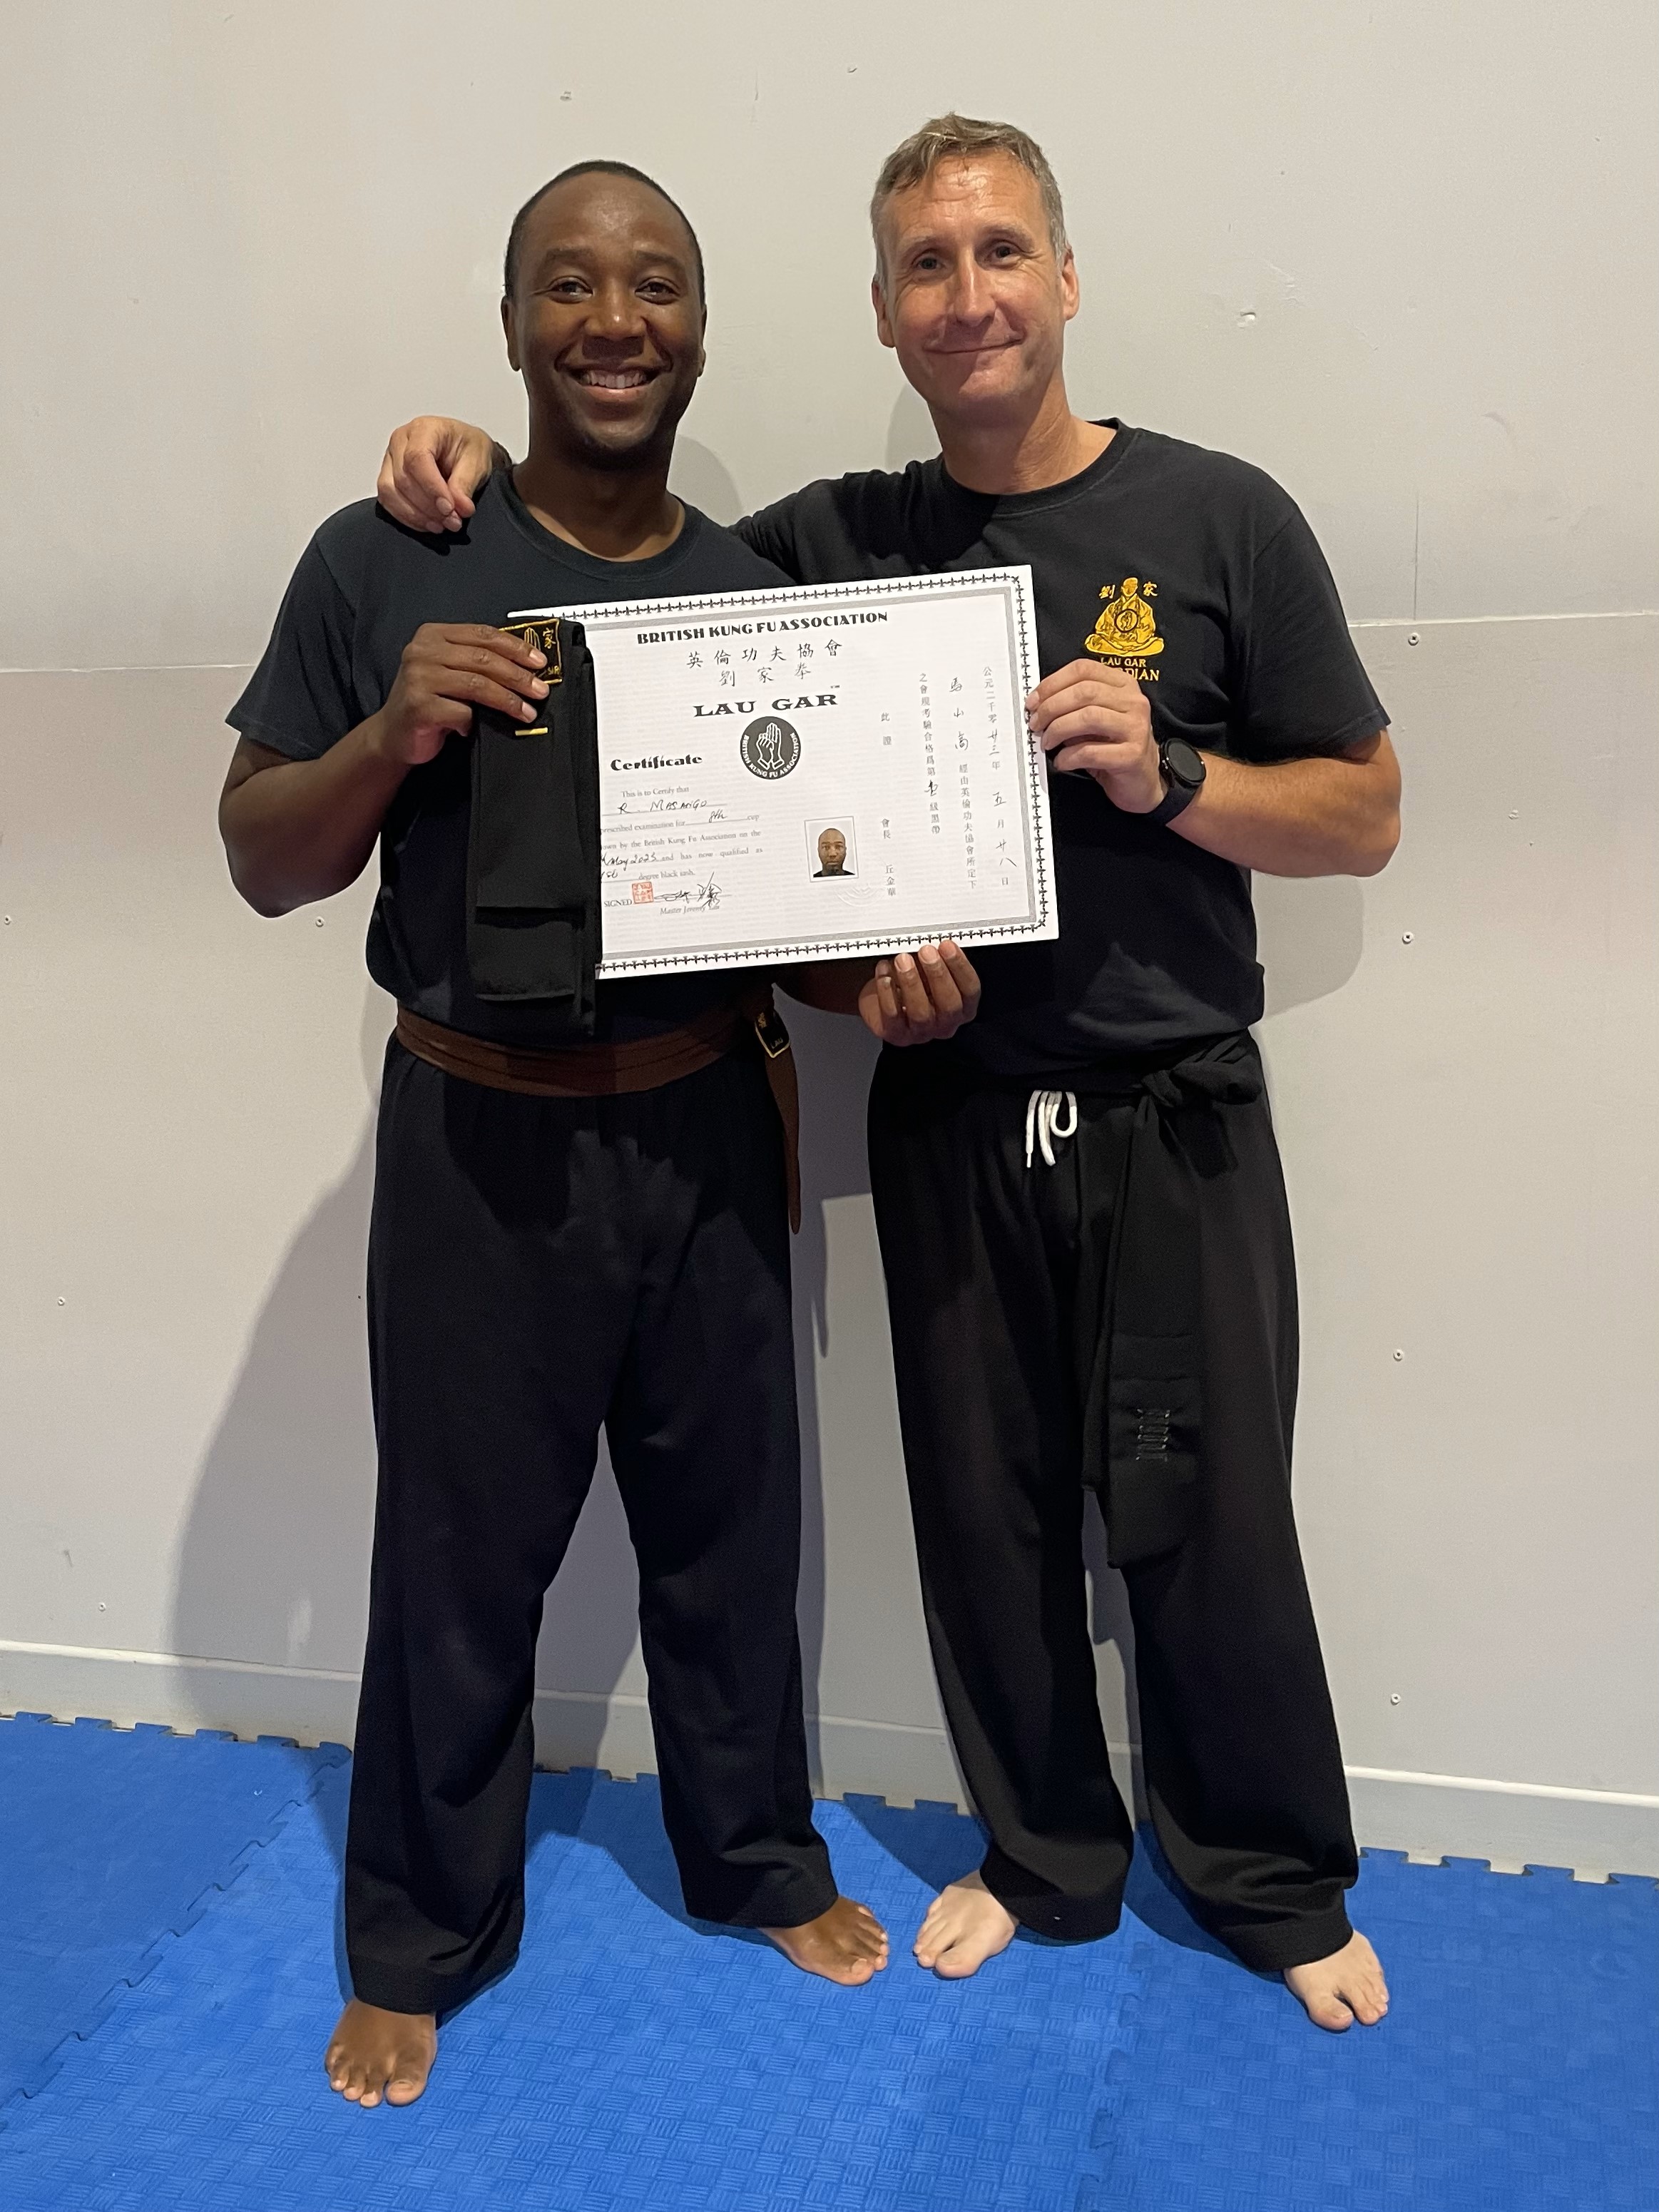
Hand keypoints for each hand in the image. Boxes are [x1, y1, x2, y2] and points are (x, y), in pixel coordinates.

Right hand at [368, 624, 549, 767]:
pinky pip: (462, 712)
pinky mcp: (419, 706)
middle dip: (518, 676)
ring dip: (508, 700)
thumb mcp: (450, 671)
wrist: (392, 735)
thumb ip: (476, 661)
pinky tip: (474, 728)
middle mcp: (422, 651)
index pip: (483, 634)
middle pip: (483, 659)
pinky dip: (474, 722)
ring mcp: (418, 677)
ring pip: (477, 684)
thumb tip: (526, 667)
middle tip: (540, 690)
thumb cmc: (428, 702)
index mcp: (432, 634)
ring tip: (526, 712)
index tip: (540, 662)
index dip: (516, 647)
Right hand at [377, 418, 498, 533]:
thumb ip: (466, 483)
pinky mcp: (388, 478)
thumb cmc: (468, 448)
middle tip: (452, 520)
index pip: (417, 458)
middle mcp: (402, 441)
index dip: (432, 488)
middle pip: (403, 478)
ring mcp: (391, 459)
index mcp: (424, 428)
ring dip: (417, 515)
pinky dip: (408, 517)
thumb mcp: (477, 461)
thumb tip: (459, 506)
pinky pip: (388, 501)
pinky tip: (428, 523)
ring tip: (442, 524)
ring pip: (391, 492)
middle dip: (428, 506)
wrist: (464, 450)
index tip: (449, 508)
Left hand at [858, 942, 980, 1045]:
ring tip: (902, 960)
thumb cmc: (911, 984)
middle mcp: (945, 1023)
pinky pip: (893, 1016)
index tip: (947, 945)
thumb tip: (935, 941)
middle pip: (949, 1005)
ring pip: (921, 1012)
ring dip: (911, 982)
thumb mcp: (928, 971)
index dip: (960, 967)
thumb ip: (937, 960)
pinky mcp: (897, 1035)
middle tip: (926, 951)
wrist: (881, 1001)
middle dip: (938, 975)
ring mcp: (922, 1032)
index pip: (970, 990)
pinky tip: (884, 973)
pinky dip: (887, 992)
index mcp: (962, 1007)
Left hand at [1027, 658, 1161, 813]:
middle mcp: (1134, 701)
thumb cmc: (1113, 747)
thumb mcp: (1094, 719)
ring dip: (1058, 729)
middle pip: (1084, 691)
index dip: (1052, 683)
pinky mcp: (1132, 755)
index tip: (1033, 701)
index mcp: (1123, 685)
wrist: (1141, 781)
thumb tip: (1038, 705)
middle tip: (1036, 724)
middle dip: (1051, 707)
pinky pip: (1091, 751)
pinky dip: (1068, 756)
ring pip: (1088, 717)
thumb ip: (1073, 706)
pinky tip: (1061, 761)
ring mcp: (1135, 727)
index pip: (1083, 669)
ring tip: (1047, 742)